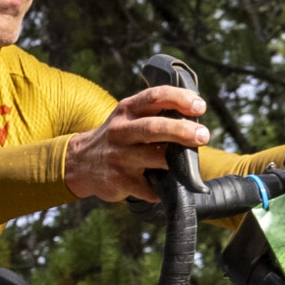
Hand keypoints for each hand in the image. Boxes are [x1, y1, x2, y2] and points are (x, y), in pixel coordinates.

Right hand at [65, 83, 211, 203]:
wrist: (80, 163)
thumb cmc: (116, 138)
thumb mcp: (127, 117)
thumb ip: (153, 114)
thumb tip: (193, 120)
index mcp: (126, 110)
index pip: (155, 96)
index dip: (180, 99)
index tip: (200, 106)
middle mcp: (121, 131)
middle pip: (155, 127)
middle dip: (182, 130)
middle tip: (204, 135)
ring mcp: (120, 157)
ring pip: (155, 157)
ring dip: (178, 161)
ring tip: (192, 165)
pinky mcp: (120, 181)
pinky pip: (150, 186)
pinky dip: (164, 188)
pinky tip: (171, 187)